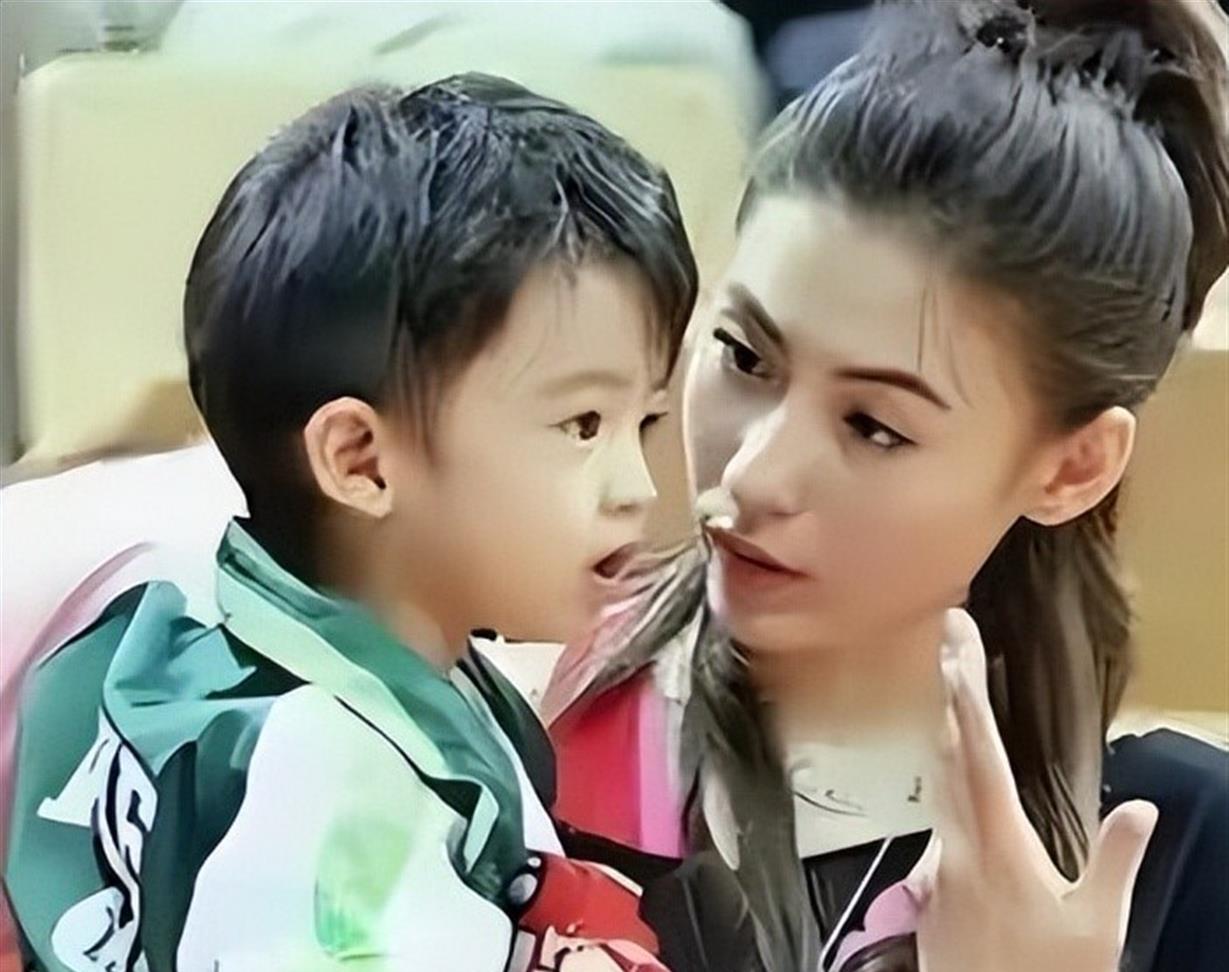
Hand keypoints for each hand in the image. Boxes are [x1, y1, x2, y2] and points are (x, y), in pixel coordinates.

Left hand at [907, 610, 1156, 971]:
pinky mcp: (928, 885)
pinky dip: (945, 778)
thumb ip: (1115, 862)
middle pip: (948, 750)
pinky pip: (936, 816)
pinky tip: (954, 771)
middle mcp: (955, 843)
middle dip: (950, 690)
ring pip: (936, 779)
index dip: (965, 695)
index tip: (954, 647)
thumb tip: (1141, 807)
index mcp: (997, 842)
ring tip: (951, 684)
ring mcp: (935, 863)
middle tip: (950, 637)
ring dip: (944, 728)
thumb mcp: (1096, 927)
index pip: (977, 751)